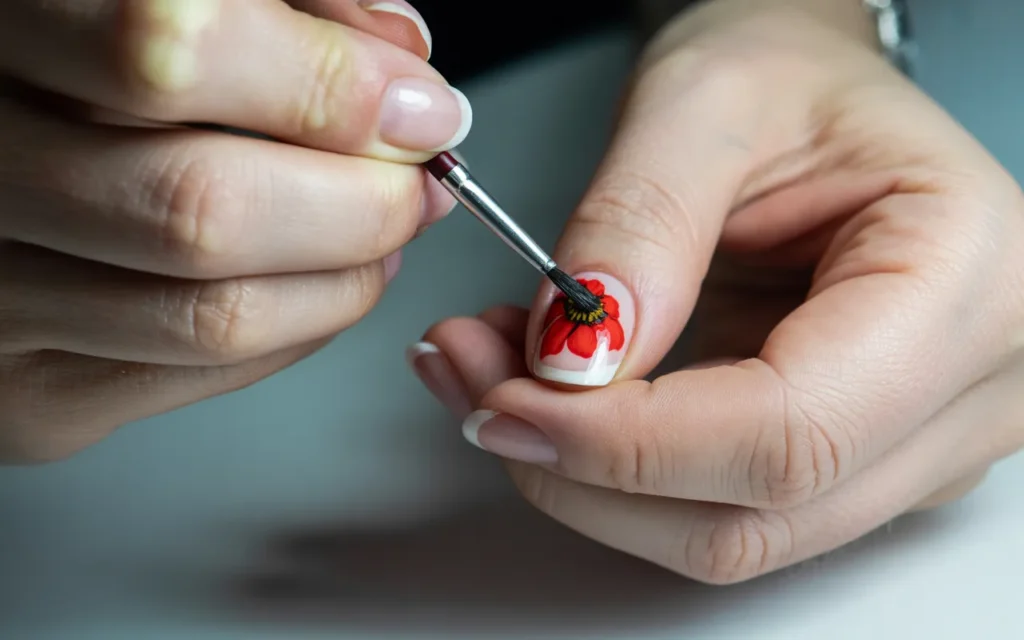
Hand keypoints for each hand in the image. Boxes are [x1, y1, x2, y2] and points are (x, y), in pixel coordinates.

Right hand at [0, 0, 469, 461]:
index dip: (327, 86)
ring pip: (215, 312)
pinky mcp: (26, 392)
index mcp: (4, 25)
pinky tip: (322, 278)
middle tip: (416, 182)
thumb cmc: (88, 72)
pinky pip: (204, 373)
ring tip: (382, 230)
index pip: (172, 49)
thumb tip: (399, 60)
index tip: (418, 107)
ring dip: (347, 276)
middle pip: (203, 206)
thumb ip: (292, 2)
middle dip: (362, 203)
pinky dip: (302, 326)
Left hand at [410, 1, 1023, 582]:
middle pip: (754, 514)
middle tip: (475, 381)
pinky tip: (552, 395)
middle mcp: (966, 388)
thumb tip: (571, 363)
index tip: (504, 400)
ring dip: (585, 477)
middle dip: (583, 469)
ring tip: (499, 373)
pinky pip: (712, 505)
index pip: (790, 432)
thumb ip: (637, 229)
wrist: (812, 98)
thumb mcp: (703, 101)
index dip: (625, 443)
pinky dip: (611, 468)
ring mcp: (911, 441)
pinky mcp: (845, 456)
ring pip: (724, 532)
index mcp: (967, 281)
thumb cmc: (792, 75)